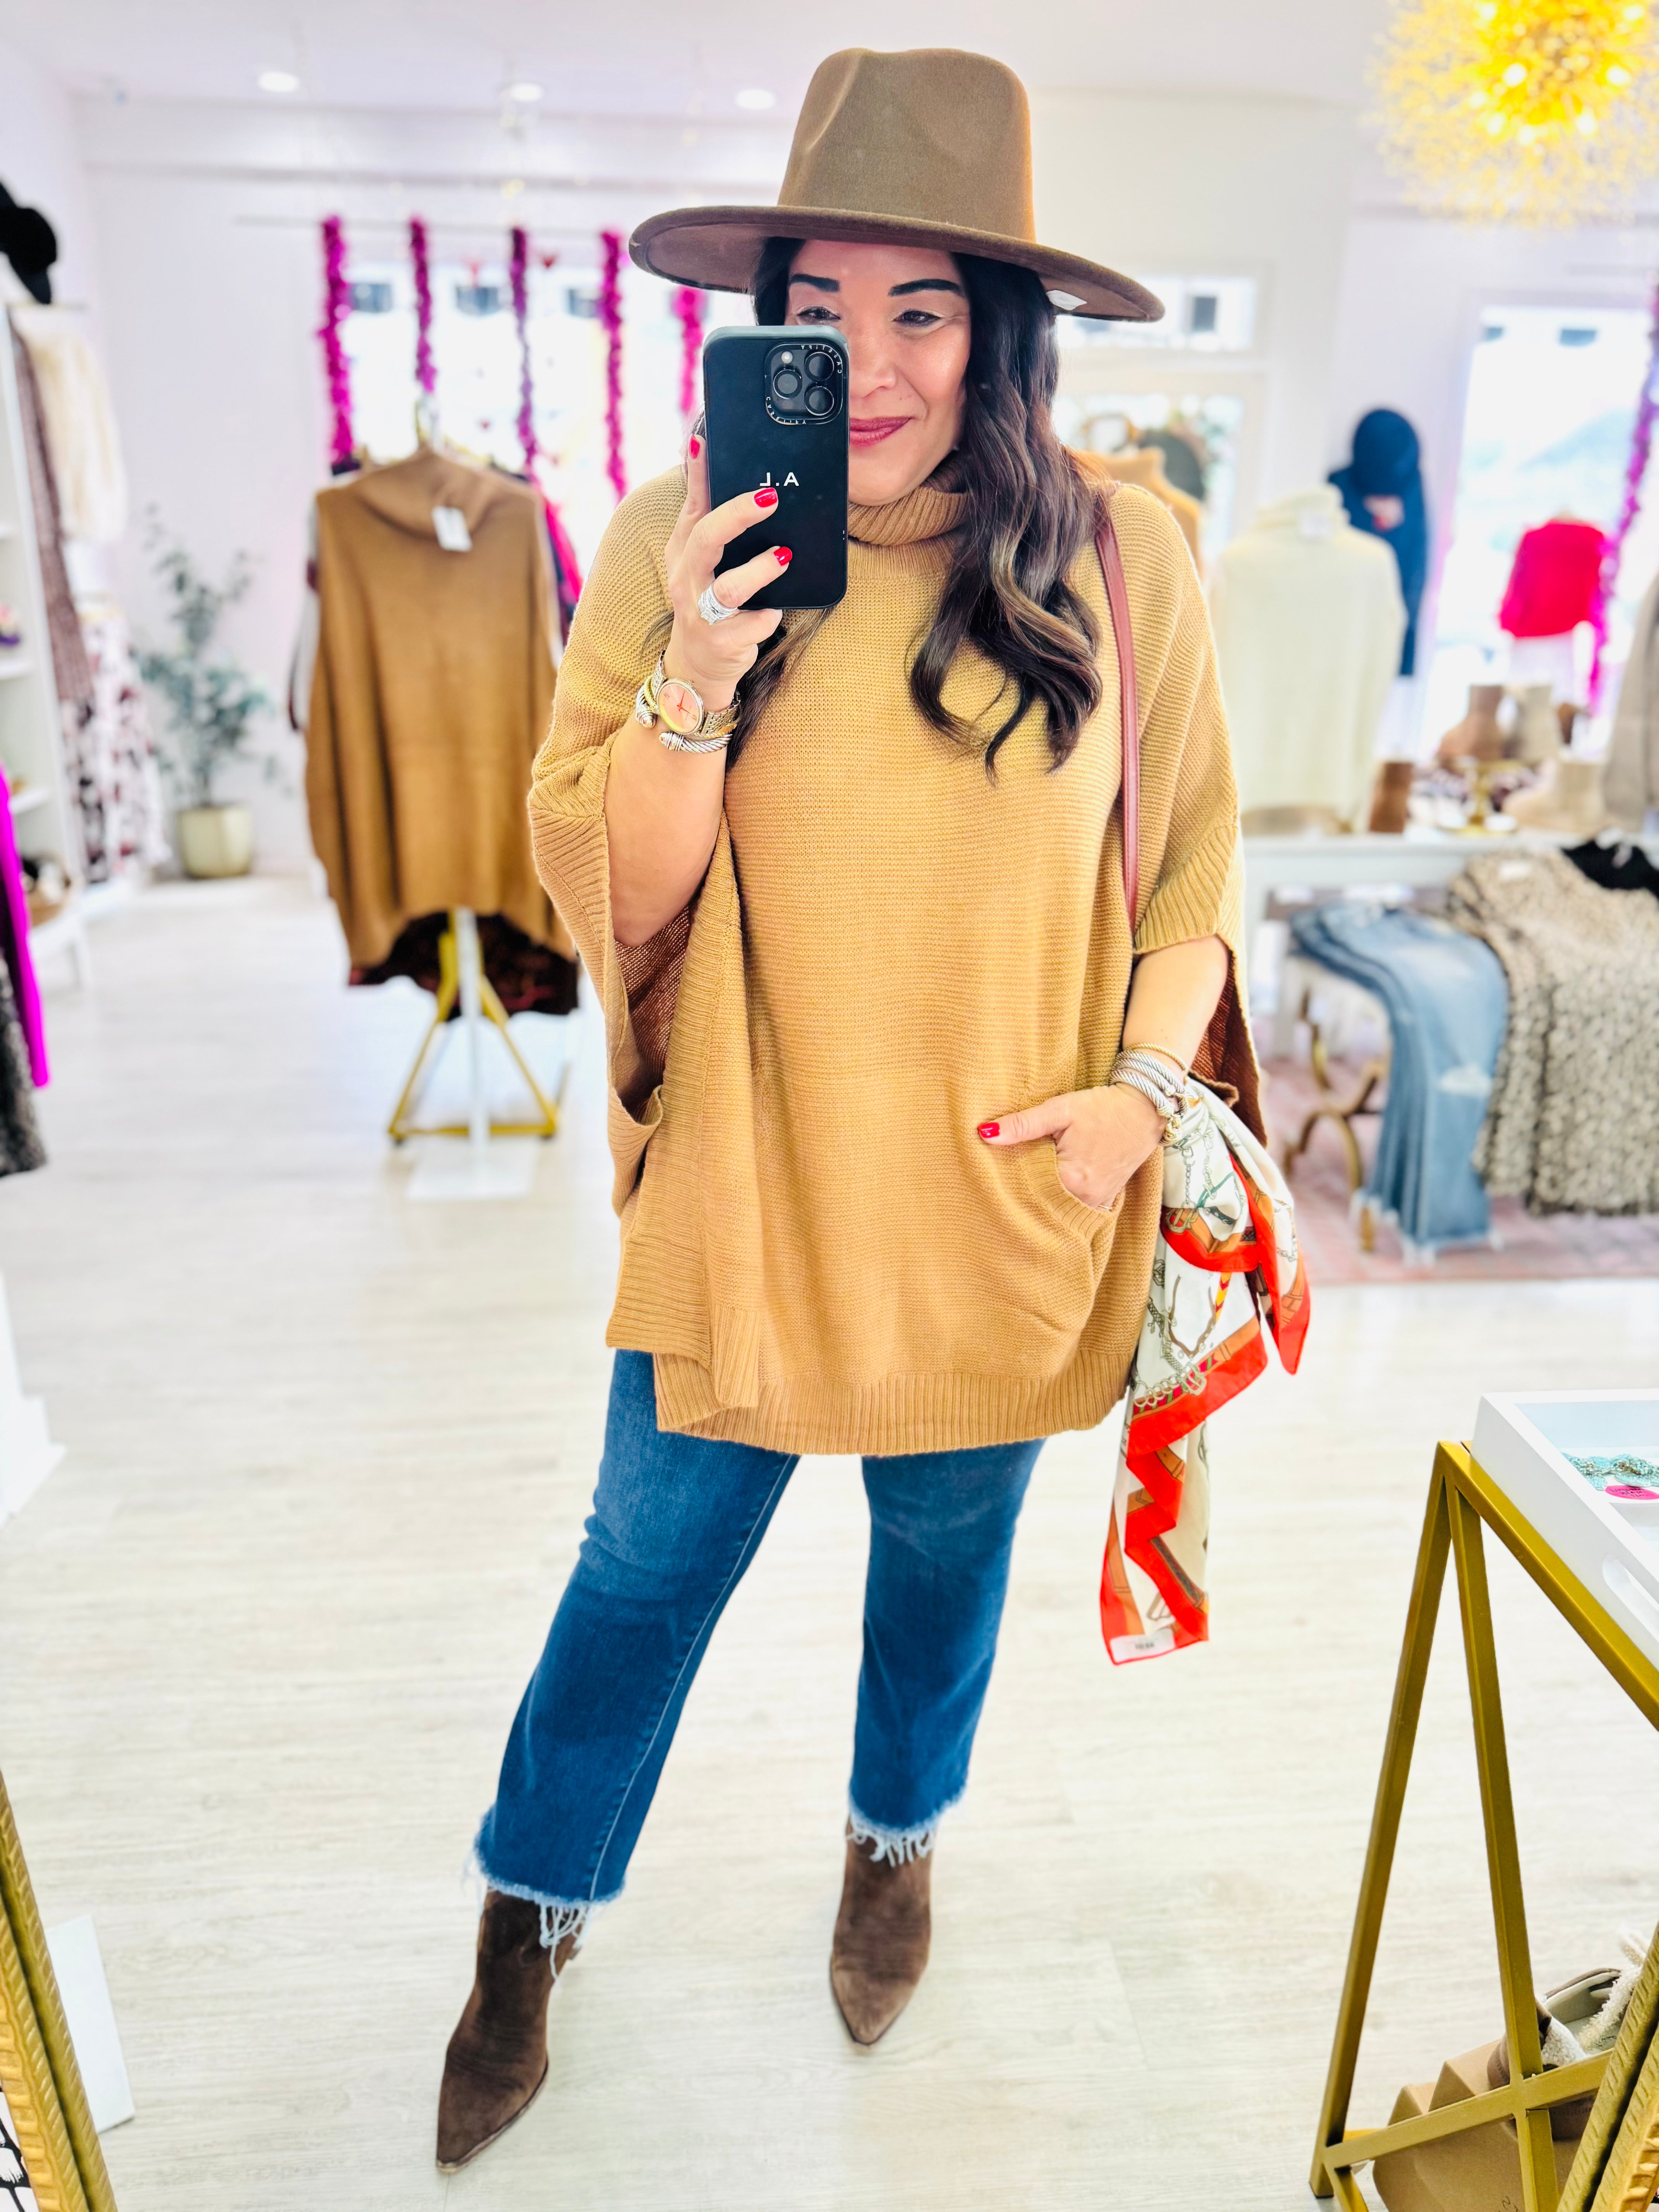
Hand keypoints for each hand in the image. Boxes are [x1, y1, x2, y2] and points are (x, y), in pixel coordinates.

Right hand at [661, 437, 789, 711]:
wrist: (698, 665)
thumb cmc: (707, 602)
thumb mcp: (700, 561)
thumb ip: (708, 520)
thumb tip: (713, 464)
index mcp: (683, 553)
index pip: (691, 507)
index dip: (698, 474)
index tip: (705, 439)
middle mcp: (687, 579)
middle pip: (706, 540)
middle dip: (737, 514)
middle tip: (771, 497)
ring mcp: (702, 613)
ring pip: (728, 587)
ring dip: (758, 570)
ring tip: (783, 556)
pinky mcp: (722, 642)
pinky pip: (751, 624)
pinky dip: (767, 615)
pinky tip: (776, 610)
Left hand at [977, 1084, 1163, 1211]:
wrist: (1146, 1109)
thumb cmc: (1103, 1107)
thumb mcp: (1061, 1109)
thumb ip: (1023, 1124)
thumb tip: (985, 1133)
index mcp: (1071, 1179)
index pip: (1026, 1189)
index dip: (1008, 1178)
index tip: (995, 1169)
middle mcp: (1086, 1198)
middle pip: (1042, 1201)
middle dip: (1024, 1190)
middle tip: (1005, 1175)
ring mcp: (1098, 1201)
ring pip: (1059, 1205)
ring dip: (1043, 1194)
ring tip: (1026, 1178)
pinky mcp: (1106, 1198)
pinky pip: (1076, 1204)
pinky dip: (1062, 1196)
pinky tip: (1050, 1184)